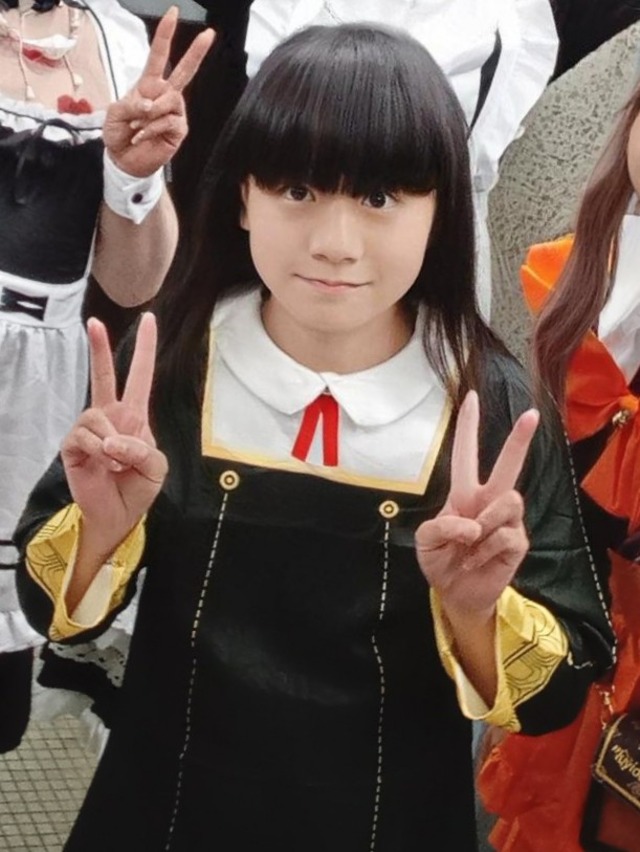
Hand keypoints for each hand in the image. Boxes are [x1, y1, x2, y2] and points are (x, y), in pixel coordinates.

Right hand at [61, 314, 166, 553]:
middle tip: (94, 322)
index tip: (148, 319)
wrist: (117, 515)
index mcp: (134, 417)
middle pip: (103, 376)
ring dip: (111, 441)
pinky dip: (98, 451)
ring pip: (95, 416)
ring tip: (116, 461)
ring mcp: (89, 430)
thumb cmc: (138, 488)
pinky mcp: (73, 446)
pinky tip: (103, 464)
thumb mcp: (156, 468)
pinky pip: (84, 437)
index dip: (145, 349)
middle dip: (99, 348)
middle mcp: (110, 416)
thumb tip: (112, 440)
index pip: (140, 377)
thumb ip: (143, 450)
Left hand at [103, 7, 214, 176]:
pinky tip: (142, 136)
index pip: (159, 56)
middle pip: (184, 71)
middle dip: (196, 52)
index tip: (173, 13)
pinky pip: (169, 121)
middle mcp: (165, 95)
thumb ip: (131, 103)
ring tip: (137, 125)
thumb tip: (149, 104)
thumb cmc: (119, 133)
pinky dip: (152, 128)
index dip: (165, 34)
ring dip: (150, 112)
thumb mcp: (115, 113)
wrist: (123, 160)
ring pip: (171, 100)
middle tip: (210, 34)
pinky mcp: (178, 130)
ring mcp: (175, 113)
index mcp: (149, 85)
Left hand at [415, 391, 538, 618]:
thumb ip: (440, 527)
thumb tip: (472, 526)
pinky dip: (484, 551)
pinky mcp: (518, 542)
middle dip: (519, 439)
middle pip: (508, 465)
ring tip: (471, 544)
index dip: (468, 426)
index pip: (467, 454)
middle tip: (531, 414)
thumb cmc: (440, 560)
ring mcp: (507, 521)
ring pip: (509, 499)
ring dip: (485, 522)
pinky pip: (506, 535)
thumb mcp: (425, 541)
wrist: (455, 594)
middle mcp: (488, 501)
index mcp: (464, 493)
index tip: (471, 397)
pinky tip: (476, 561)